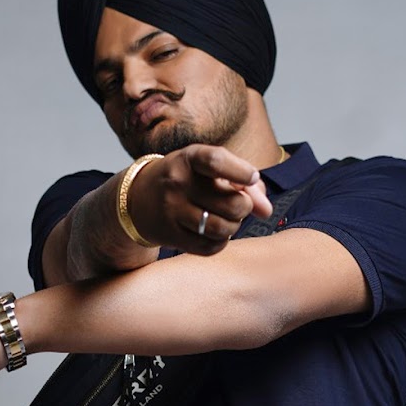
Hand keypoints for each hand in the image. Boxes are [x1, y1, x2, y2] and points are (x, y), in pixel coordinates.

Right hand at [130, 144, 272, 255]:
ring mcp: (172, 211)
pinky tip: (213, 231)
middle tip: (238, 204)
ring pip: (224, 229)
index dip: (242, 172)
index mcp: (189, 159)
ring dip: (234, 226)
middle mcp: (178, 183)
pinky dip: (220, 241)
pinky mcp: (171, 235)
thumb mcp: (209, 170)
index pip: (217, 161)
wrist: (138, 199)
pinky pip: (211, 246)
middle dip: (245, 207)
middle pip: (234, 204)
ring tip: (227, 219)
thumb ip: (244, 182)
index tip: (252, 177)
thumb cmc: (186, 179)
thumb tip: (266, 211)